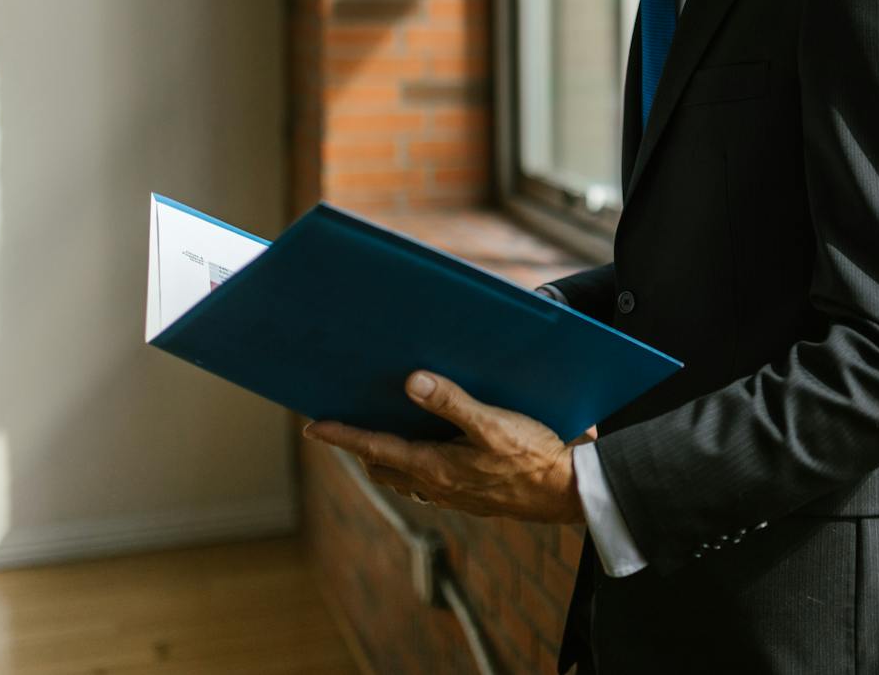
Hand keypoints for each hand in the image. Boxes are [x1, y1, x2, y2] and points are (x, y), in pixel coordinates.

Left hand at [303, 371, 586, 523]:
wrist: (565, 493)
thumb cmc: (532, 458)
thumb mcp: (494, 424)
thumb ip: (452, 403)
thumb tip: (411, 382)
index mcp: (434, 466)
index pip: (375, 448)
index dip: (342, 436)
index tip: (314, 427)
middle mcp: (436, 485)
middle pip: (383, 465)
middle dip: (361, 446)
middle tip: (347, 423)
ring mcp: (453, 494)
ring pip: (405, 477)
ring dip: (388, 457)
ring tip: (384, 431)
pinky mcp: (470, 496)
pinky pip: (429, 482)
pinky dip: (416, 464)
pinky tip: (434, 449)